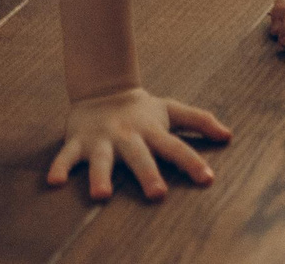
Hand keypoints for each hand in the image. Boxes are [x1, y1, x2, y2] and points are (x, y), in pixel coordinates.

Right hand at [47, 87, 230, 201]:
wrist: (101, 89)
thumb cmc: (142, 109)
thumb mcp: (171, 110)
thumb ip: (199, 121)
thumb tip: (230, 135)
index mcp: (151, 131)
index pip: (176, 147)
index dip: (192, 162)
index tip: (208, 179)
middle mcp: (128, 136)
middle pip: (139, 156)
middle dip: (147, 174)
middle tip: (158, 194)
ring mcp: (102, 139)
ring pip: (101, 160)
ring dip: (100, 176)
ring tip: (101, 196)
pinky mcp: (78, 142)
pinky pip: (67, 156)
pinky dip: (59, 167)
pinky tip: (54, 183)